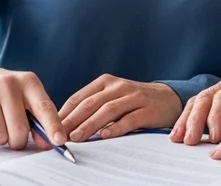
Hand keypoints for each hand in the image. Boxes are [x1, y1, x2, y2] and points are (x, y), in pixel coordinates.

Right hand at [0, 63, 65, 150]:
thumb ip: (39, 120)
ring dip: (0, 138)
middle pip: (19, 130)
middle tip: (14, 135)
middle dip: (18, 141)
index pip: (44, 107)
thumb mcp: (27, 98)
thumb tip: (48, 144)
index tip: (59, 141)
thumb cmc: (8, 93)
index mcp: (28, 82)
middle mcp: (8, 83)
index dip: (52, 126)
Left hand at [58, 74, 183, 141]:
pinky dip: (116, 128)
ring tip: (77, 137)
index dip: (65, 113)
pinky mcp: (148, 110)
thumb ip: (93, 106)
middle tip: (60, 135)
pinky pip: (129, 119)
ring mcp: (134, 97)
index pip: (80, 97)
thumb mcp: (112, 97)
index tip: (52, 127)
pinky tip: (104, 136)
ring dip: (90, 125)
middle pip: (91, 104)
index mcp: (106, 82)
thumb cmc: (133, 101)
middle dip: (73, 120)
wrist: (168, 98)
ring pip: (107, 110)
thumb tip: (65, 124)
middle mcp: (119, 86)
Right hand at [170, 71, 220, 144]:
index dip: (216, 118)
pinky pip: (196, 107)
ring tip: (178, 138)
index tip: (215, 138)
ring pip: (197, 101)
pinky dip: (187, 120)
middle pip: (206, 97)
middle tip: (190, 141)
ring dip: (186, 120)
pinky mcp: (215, 99)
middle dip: (196, 120)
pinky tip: (179, 133)